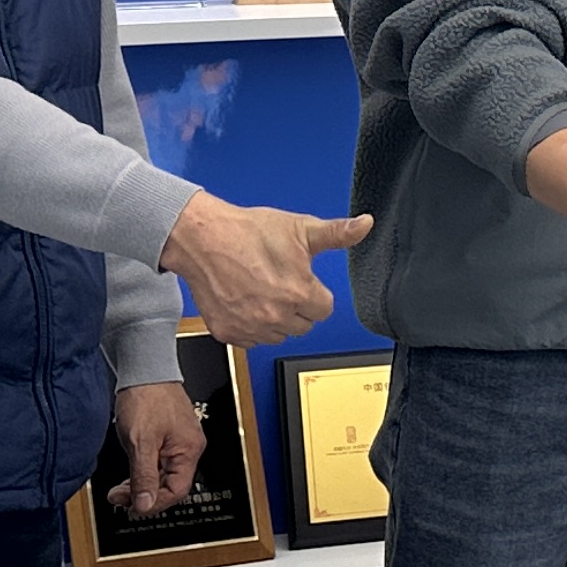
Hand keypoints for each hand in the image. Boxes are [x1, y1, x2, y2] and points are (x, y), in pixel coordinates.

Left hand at [112, 379, 206, 515]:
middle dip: (143, 494)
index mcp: (189, 450)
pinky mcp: (168, 435)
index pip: (176, 491)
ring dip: (141, 484)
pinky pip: (158, 462)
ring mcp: (179, 441)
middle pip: (169, 484)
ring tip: (119, 488)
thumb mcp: (140, 442)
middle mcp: (189, 447)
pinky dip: (142, 470)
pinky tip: (129, 472)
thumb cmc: (146, 396)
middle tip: (119, 497)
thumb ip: (144, 476)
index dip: (154, 503)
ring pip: (162, 474)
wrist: (143, 368)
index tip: (132, 506)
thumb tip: (145, 504)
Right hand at [159, 195, 360, 347]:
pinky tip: (245, 302)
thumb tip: (364, 226)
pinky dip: (250, 327)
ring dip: (275, 319)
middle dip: (297, 306)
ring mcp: (251, 328)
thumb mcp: (300, 228)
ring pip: (278, 335)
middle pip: (303, 325)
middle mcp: (276, 316)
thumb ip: (337, 233)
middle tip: (279, 282)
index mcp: (299, 293)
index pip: (324, 309)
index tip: (302, 280)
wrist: (201, 238)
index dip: (315, 292)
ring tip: (261, 290)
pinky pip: (251, 341)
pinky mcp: (228, 333)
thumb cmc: (247, 232)